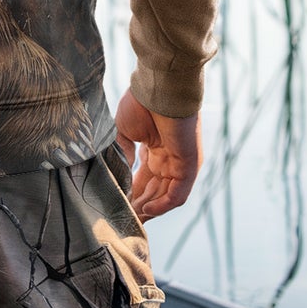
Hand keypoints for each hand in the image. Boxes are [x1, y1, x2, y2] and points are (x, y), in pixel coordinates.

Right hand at [116, 90, 201, 219]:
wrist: (158, 88)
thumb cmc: (140, 103)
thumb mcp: (123, 131)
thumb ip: (122, 154)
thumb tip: (120, 174)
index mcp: (155, 150)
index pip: (144, 180)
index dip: (131, 195)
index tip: (117, 206)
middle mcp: (169, 159)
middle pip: (154, 192)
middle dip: (139, 207)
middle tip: (123, 219)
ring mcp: (180, 164)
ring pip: (165, 197)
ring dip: (149, 210)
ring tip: (132, 219)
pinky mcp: (189, 166)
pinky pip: (177, 195)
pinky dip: (162, 205)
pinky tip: (146, 210)